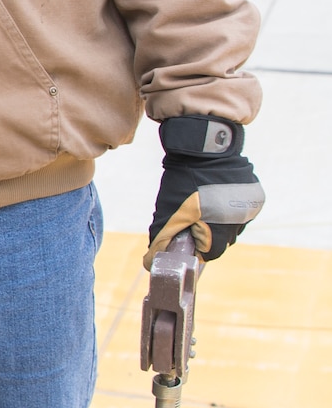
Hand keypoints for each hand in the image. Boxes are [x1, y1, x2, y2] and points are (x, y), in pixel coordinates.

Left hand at [146, 117, 264, 268]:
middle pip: (223, 239)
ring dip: (220, 218)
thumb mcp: (166, 212)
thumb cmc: (183, 181)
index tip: (185, 234)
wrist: (204, 145)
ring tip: (204, 201)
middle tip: (192, 215)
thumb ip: (161, 240)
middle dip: (207, 232)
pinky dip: (230, 203)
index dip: (194, 246)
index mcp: (221, 229)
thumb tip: (152, 263)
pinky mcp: (256, 191)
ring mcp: (251, 205)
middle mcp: (241, 221)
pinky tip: (217, 191)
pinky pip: (241, 206)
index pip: (209, 253)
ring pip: (233, 223)